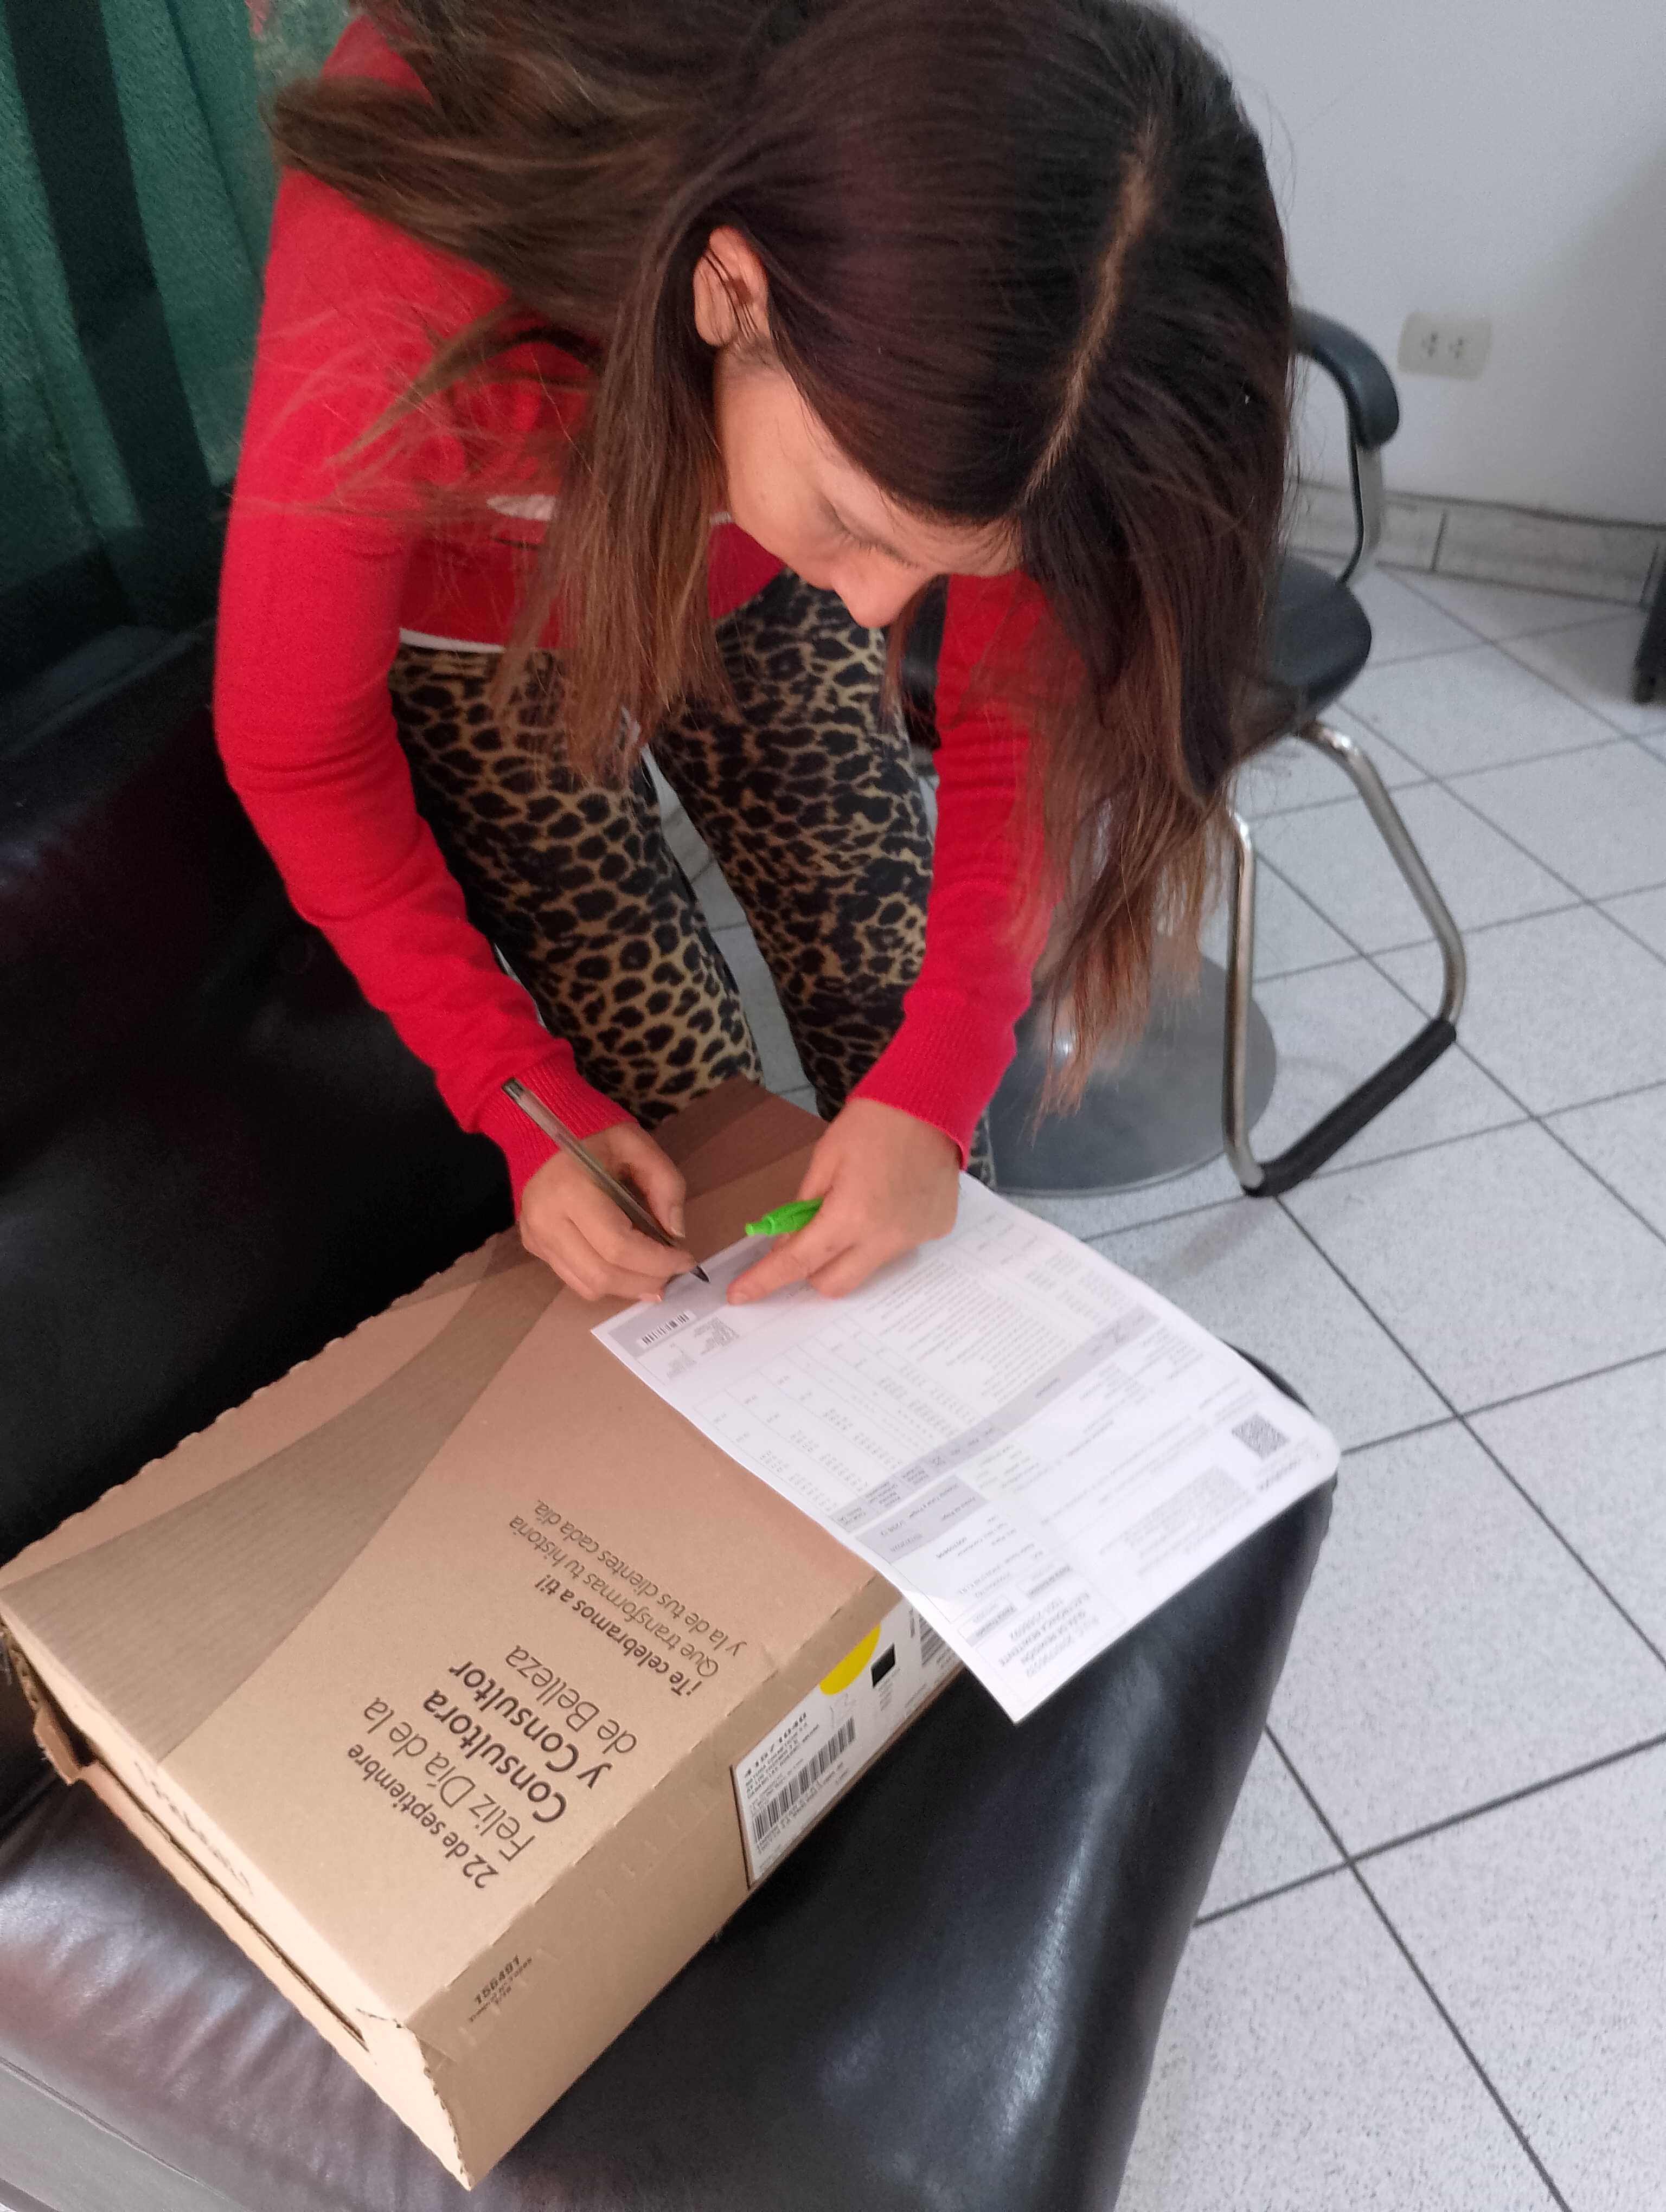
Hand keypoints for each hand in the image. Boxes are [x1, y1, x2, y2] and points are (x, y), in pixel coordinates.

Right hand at [519, 1122, 693, 1302]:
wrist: (544, 1131)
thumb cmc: (596, 1136)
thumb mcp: (639, 1146)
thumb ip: (666, 1184)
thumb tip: (676, 1233)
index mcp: (571, 1190)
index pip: (619, 1246)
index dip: (658, 1261)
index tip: (686, 1260)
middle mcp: (546, 1220)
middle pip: (603, 1274)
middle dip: (646, 1280)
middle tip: (673, 1274)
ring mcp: (536, 1237)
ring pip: (588, 1285)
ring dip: (628, 1288)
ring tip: (654, 1277)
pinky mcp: (533, 1245)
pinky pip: (574, 1279)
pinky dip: (607, 1282)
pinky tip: (627, 1270)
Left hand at [728, 1098, 958, 1304]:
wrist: (932, 1101)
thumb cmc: (872, 1122)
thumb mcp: (825, 1159)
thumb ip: (803, 1207)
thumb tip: (787, 1245)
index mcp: (851, 1216)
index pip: (798, 1262)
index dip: (765, 1281)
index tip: (739, 1295)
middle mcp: (885, 1239)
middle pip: (833, 1284)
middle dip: (810, 1270)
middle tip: (806, 1239)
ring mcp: (915, 1238)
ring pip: (868, 1267)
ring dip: (850, 1250)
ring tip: (859, 1204)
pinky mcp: (936, 1230)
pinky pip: (899, 1246)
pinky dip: (884, 1233)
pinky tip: (892, 1198)